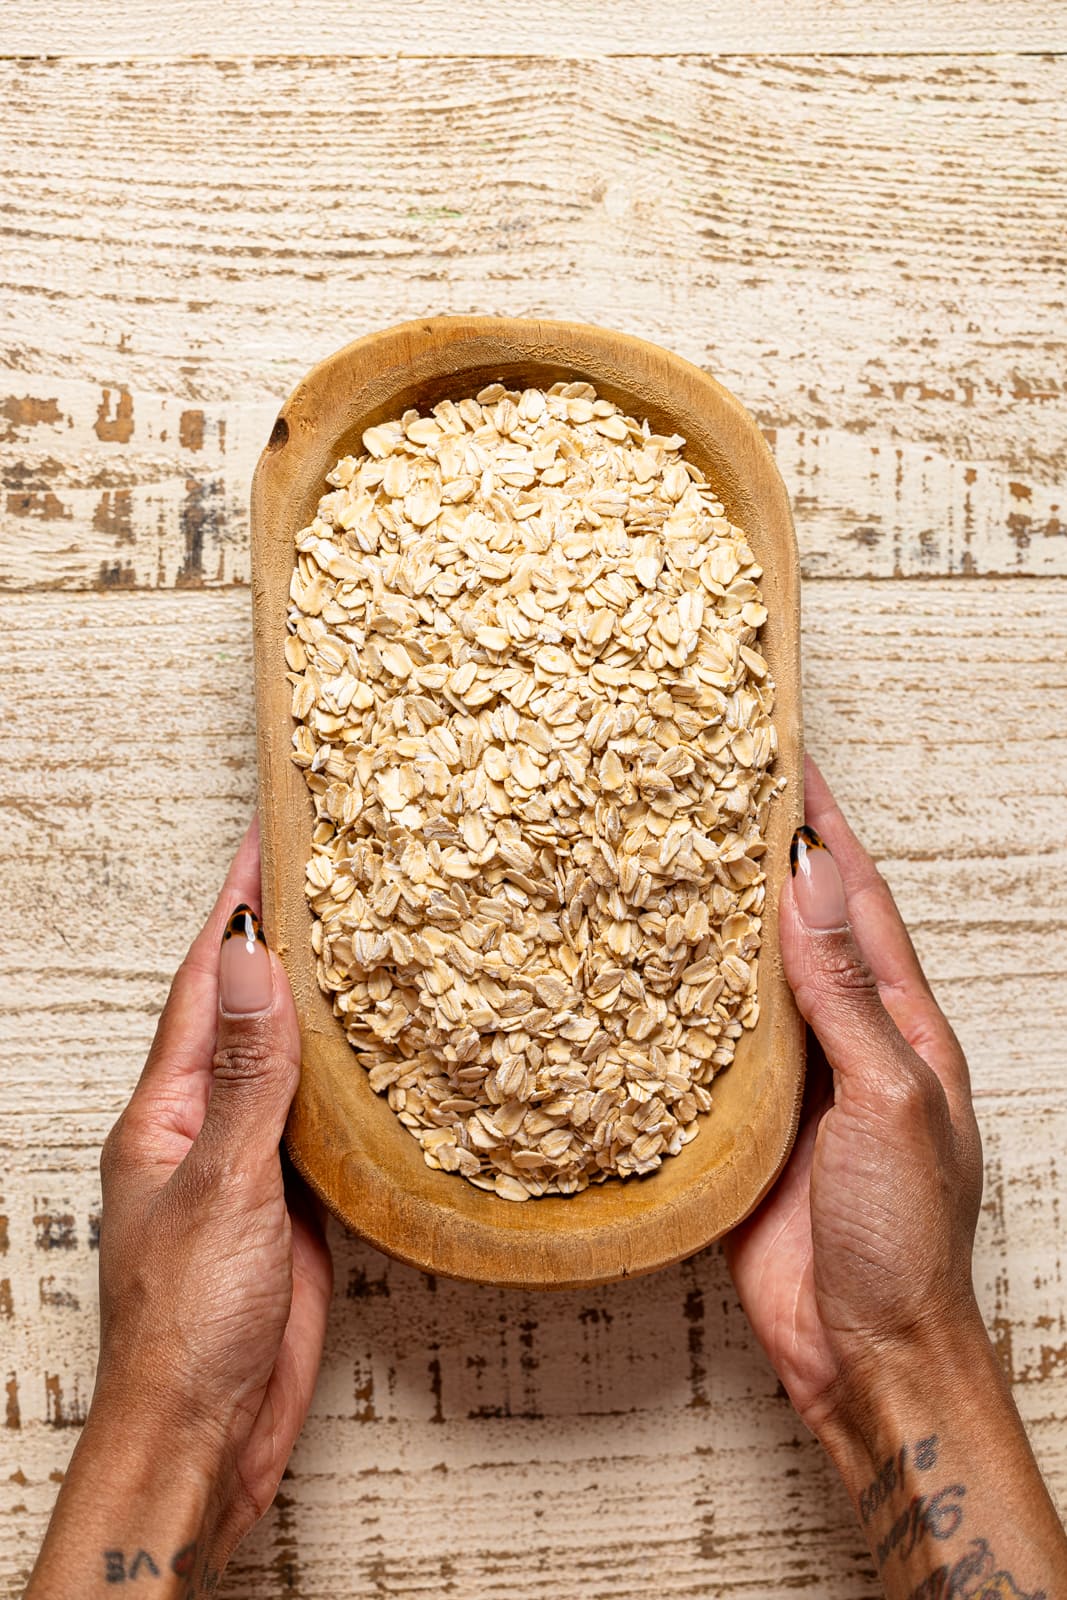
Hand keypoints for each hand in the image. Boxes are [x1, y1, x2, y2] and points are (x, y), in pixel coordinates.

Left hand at [27, 820, 332, 1597]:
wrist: (203, 1433)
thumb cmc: (186, 1324)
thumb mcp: (221, 1185)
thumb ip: (246, 1075)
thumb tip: (250, 963)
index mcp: (165, 1109)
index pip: (204, 982)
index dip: (238, 909)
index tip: (271, 840)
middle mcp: (204, 1124)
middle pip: (247, 1010)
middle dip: (282, 940)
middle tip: (332, 873)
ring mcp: (248, 1162)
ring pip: (289, 1062)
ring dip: (321, 1002)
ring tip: (367, 941)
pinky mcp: (290, 1202)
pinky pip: (321, 1119)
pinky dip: (349, 1077)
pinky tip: (384, 1056)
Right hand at [724, 756, 983, 1435]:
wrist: (868, 1351)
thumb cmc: (906, 1237)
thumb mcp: (890, 1101)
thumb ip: (845, 996)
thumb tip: (809, 889)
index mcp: (903, 1023)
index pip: (858, 899)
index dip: (825, 827)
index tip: (788, 759)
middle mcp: (846, 1039)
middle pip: (800, 926)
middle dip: (764, 857)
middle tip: (712, 789)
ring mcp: (793, 1082)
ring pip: (749, 979)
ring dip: (717, 920)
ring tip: (668, 855)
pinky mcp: (742, 1125)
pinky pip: (709, 1046)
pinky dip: (680, 1001)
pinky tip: (642, 970)